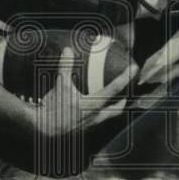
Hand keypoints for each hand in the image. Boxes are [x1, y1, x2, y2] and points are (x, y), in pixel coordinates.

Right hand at [34, 47, 134, 175]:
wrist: (44, 129)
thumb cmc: (53, 108)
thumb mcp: (60, 85)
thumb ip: (65, 67)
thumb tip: (68, 50)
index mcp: (93, 104)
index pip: (114, 89)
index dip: (126, 77)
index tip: (134, 68)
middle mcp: (96, 116)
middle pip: (117, 108)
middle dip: (124, 98)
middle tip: (126, 89)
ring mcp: (91, 124)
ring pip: (108, 116)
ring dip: (113, 107)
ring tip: (113, 98)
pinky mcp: (84, 128)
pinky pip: (97, 119)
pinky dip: (100, 111)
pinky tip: (93, 106)